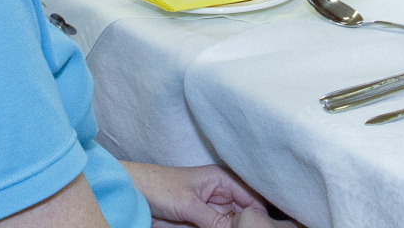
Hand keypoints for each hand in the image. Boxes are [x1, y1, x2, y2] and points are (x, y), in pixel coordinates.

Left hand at [125, 163, 262, 227]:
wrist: (135, 194)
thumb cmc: (160, 187)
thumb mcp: (189, 205)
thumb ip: (214, 220)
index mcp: (221, 180)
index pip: (250, 195)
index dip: (260, 210)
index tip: (268, 225)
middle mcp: (219, 194)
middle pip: (243, 212)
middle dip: (248, 222)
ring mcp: (209, 210)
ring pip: (230, 223)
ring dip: (235, 227)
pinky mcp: (199, 222)